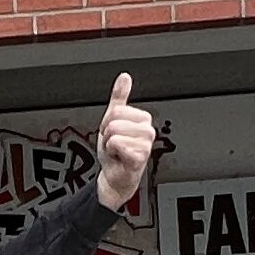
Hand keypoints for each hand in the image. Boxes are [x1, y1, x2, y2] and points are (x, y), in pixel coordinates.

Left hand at [95, 73, 155, 210]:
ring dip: (109, 146)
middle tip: (114, 145)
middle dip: (107, 135)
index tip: (113, 134)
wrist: (115, 177)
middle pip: (114, 121)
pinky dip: (112, 153)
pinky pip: (117, 144)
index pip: (115, 110)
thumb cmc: (116, 152)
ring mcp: (145, 144)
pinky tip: (120, 159)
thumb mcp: (113, 121)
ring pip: (114, 133)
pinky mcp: (140, 156)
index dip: (107, 123)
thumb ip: (119, 98)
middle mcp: (147, 129)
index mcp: (143, 118)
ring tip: (117, 152)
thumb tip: (125, 77)